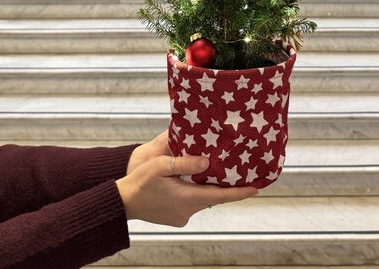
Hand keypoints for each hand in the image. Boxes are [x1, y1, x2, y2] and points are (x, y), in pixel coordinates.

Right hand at [117, 130, 258, 226]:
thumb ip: (185, 163)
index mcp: (187, 198)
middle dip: (226, 185)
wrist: (122, 203)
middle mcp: (187, 210)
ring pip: (202, 198)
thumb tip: (207, 162)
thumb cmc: (140, 182)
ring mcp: (181, 216)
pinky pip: (192, 202)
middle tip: (239, 171)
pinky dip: (196, 191)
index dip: (240, 192)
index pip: (221, 196)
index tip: (256, 187)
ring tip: (216, 169)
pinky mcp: (175, 216)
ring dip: (208, 186)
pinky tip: (193, 178)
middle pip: (213, 196)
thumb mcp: (160, 166)